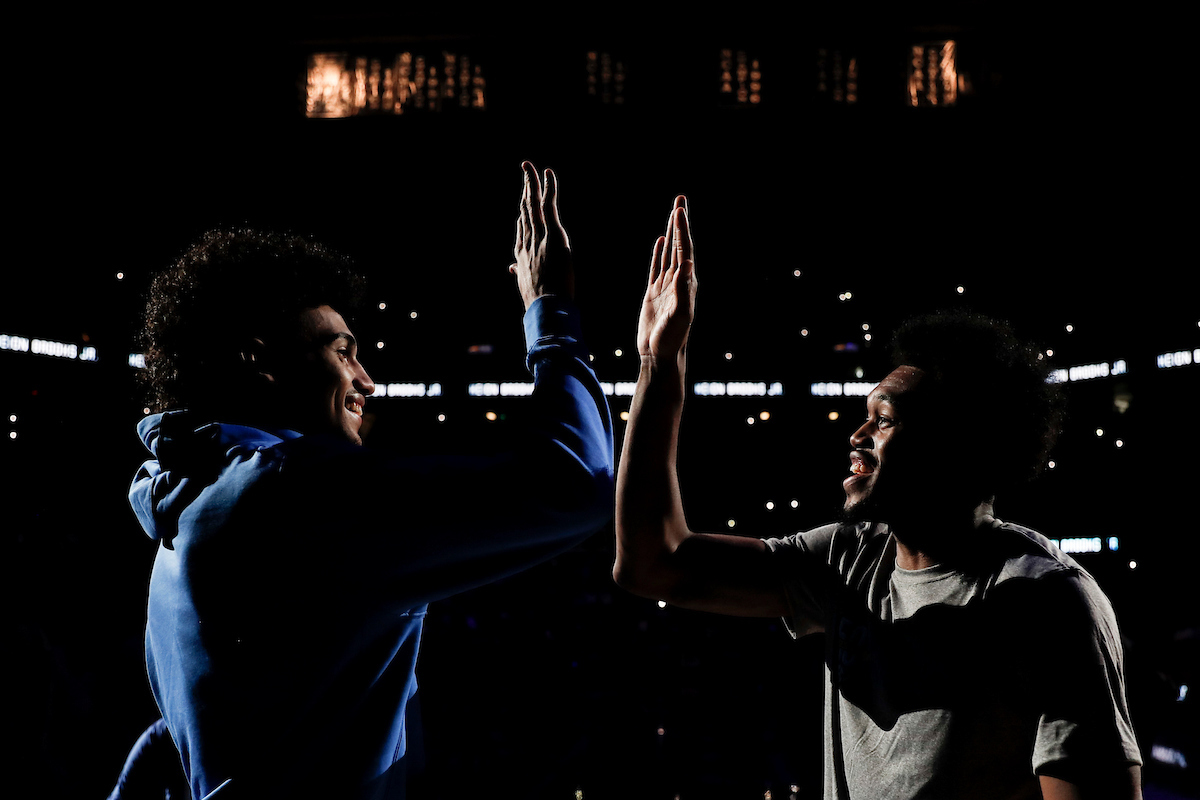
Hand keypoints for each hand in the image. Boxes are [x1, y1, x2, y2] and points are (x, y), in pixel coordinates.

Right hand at [510, 161, 572, 309]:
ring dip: (531, 183)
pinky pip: (549, 206)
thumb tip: (511, 268)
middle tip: (525, 171)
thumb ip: (519, 272)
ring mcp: (539, 236)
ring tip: (529, 166)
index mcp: (522, 254)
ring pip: (533, 204)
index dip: (523, 211)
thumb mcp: (526, 286)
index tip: (524, 199)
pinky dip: (548, 188)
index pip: (521, 227)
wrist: (546, 307)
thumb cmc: (539, 301)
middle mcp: (527, 241)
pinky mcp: (553, 234)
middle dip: (525, 189)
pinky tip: (547, 173)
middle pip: (524, 210)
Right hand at [637, 197, 695, 361]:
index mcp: (687, 284)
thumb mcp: (680, 315)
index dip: (682, 229)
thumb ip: (683, 290)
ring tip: (673, 213)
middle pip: (680, 245)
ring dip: (671, 233)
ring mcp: (666, 286)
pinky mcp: (654, 293)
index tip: (679, 209)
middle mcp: (679, 281)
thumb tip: (688, 264)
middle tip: (680, 199)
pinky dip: (660, 253)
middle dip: (679, 222)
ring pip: (670, 253)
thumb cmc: (672, 339)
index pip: (685, 250)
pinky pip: (657, 267)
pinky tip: (661, 241)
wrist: (659, 355)